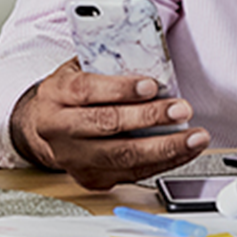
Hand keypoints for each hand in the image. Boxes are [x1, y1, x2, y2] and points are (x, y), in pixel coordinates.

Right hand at [8, 58, 210, 189]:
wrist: (43, 127)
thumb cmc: (70, 93)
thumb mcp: (79, 68)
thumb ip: (108, 64)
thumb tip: (152, 58)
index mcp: (56, 94)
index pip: (86, 90)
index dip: (120, 88)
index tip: (151, 85)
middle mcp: (59, 129)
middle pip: (106, 125)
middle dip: (149, 118)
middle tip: (181, 110)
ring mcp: (73, 159)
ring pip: (121, 156)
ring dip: (164, 147)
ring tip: (194, 137)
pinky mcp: (90, 178)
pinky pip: (131, 174)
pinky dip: (163, 163)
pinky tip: (184, 151)